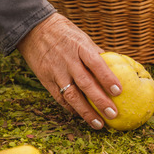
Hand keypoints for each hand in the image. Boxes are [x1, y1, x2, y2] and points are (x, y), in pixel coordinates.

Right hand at [16, 13, 121, 129]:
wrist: (33, 29)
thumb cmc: (65, 33)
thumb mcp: (82, 38)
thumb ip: (96, 54)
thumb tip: (116, 67)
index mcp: (79, 47)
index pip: (96, 63)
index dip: (107, 78)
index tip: (119, 92)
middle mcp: (67, 60)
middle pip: (85, 84)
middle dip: (100, 101)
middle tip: (113, 114)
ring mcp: (55, 71)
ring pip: (71, 95)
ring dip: (86, 112)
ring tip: (98, 124)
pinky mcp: (45, 79)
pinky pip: (59, 97)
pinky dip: (70, 108)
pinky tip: (81, 115)